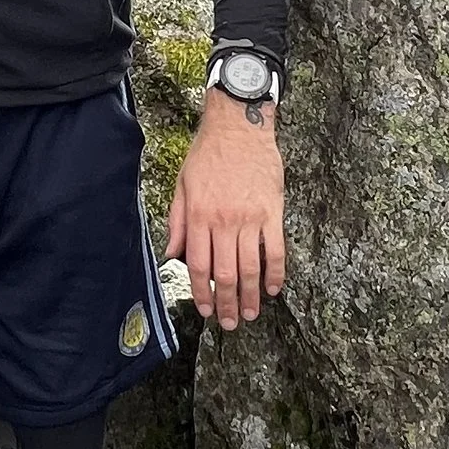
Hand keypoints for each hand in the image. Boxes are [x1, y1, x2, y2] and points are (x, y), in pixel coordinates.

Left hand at [167, 87, 285, 330]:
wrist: (239, 125)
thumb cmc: (208, 153)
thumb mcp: (182, 184)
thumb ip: (177, 221)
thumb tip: (172, 254)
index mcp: (199, 216)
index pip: (198, 264)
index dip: (202, 292)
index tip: (207, 310)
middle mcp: (224, 221)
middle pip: (226, 273)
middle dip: (227, 303)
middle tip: (230, 323)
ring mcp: (251, 217)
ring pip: (251, 266)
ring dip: (251, 295)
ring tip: (250, 313)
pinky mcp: (273, 211)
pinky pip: (276, 249)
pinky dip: (275, 272)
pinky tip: (273, 288)